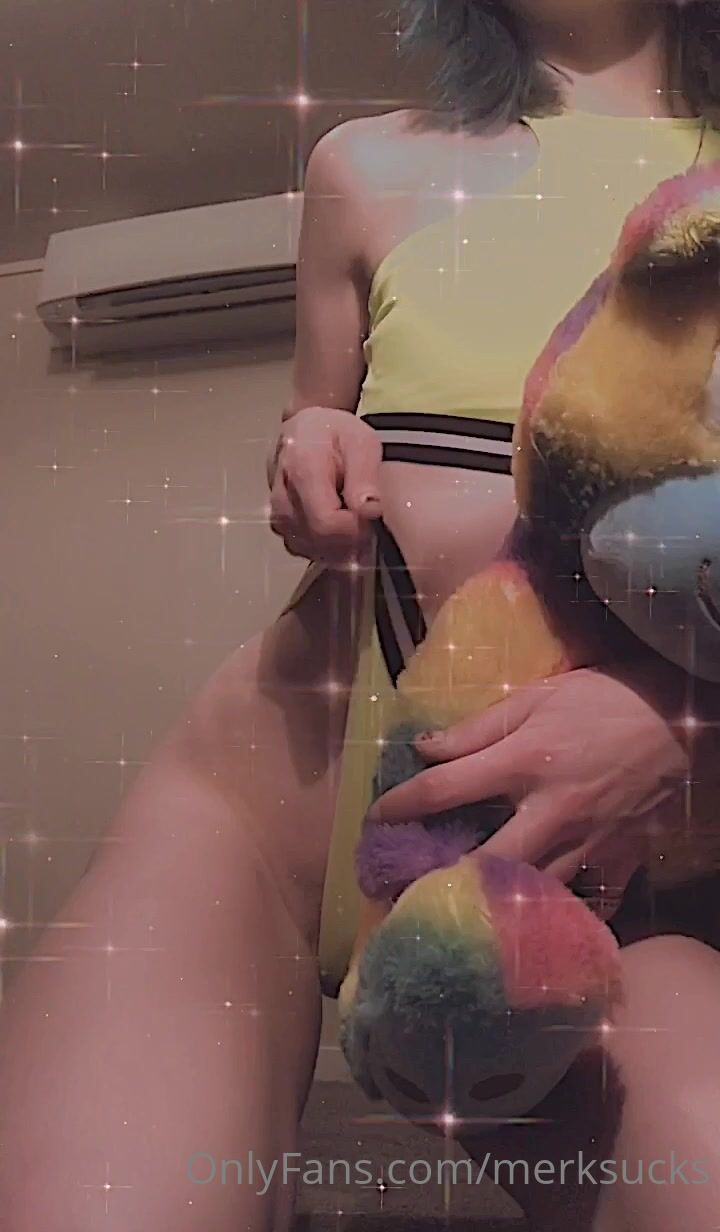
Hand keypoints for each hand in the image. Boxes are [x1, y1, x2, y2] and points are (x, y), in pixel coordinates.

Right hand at [268, 405, 381, 562]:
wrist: (302, 433)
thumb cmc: (334, 434)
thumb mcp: (360, 441)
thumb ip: (365, 475)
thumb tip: (370, 511)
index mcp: (301, 470)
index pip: (326, 523)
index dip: (356, 529)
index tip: (371, 515)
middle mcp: (282, 499)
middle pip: (321, 541)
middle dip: (351, 537)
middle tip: (364, 512)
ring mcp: (279, 519)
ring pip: (316, 551)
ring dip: (342, 543)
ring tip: (350, 513)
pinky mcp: (281, 531)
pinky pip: (310, 552)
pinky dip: (329, 545)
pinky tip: (338, 523)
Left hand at [365, 667, 689, 910]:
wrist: (682, 715)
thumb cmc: (605, 697)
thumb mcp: (537, 696)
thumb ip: (478, 727)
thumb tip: (422, 748)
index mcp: (526, 762)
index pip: (446, 788)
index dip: (402, 805)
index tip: (374, 818)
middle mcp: (551, 810)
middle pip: (483, 859)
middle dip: (437, 877)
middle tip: (401, 889)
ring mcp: (588, 841)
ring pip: (529, 889)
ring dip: (489, 901)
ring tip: (454, 908)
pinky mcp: (619, 859)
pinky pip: (585, 899)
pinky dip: (557, 911)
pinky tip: (530, 919)